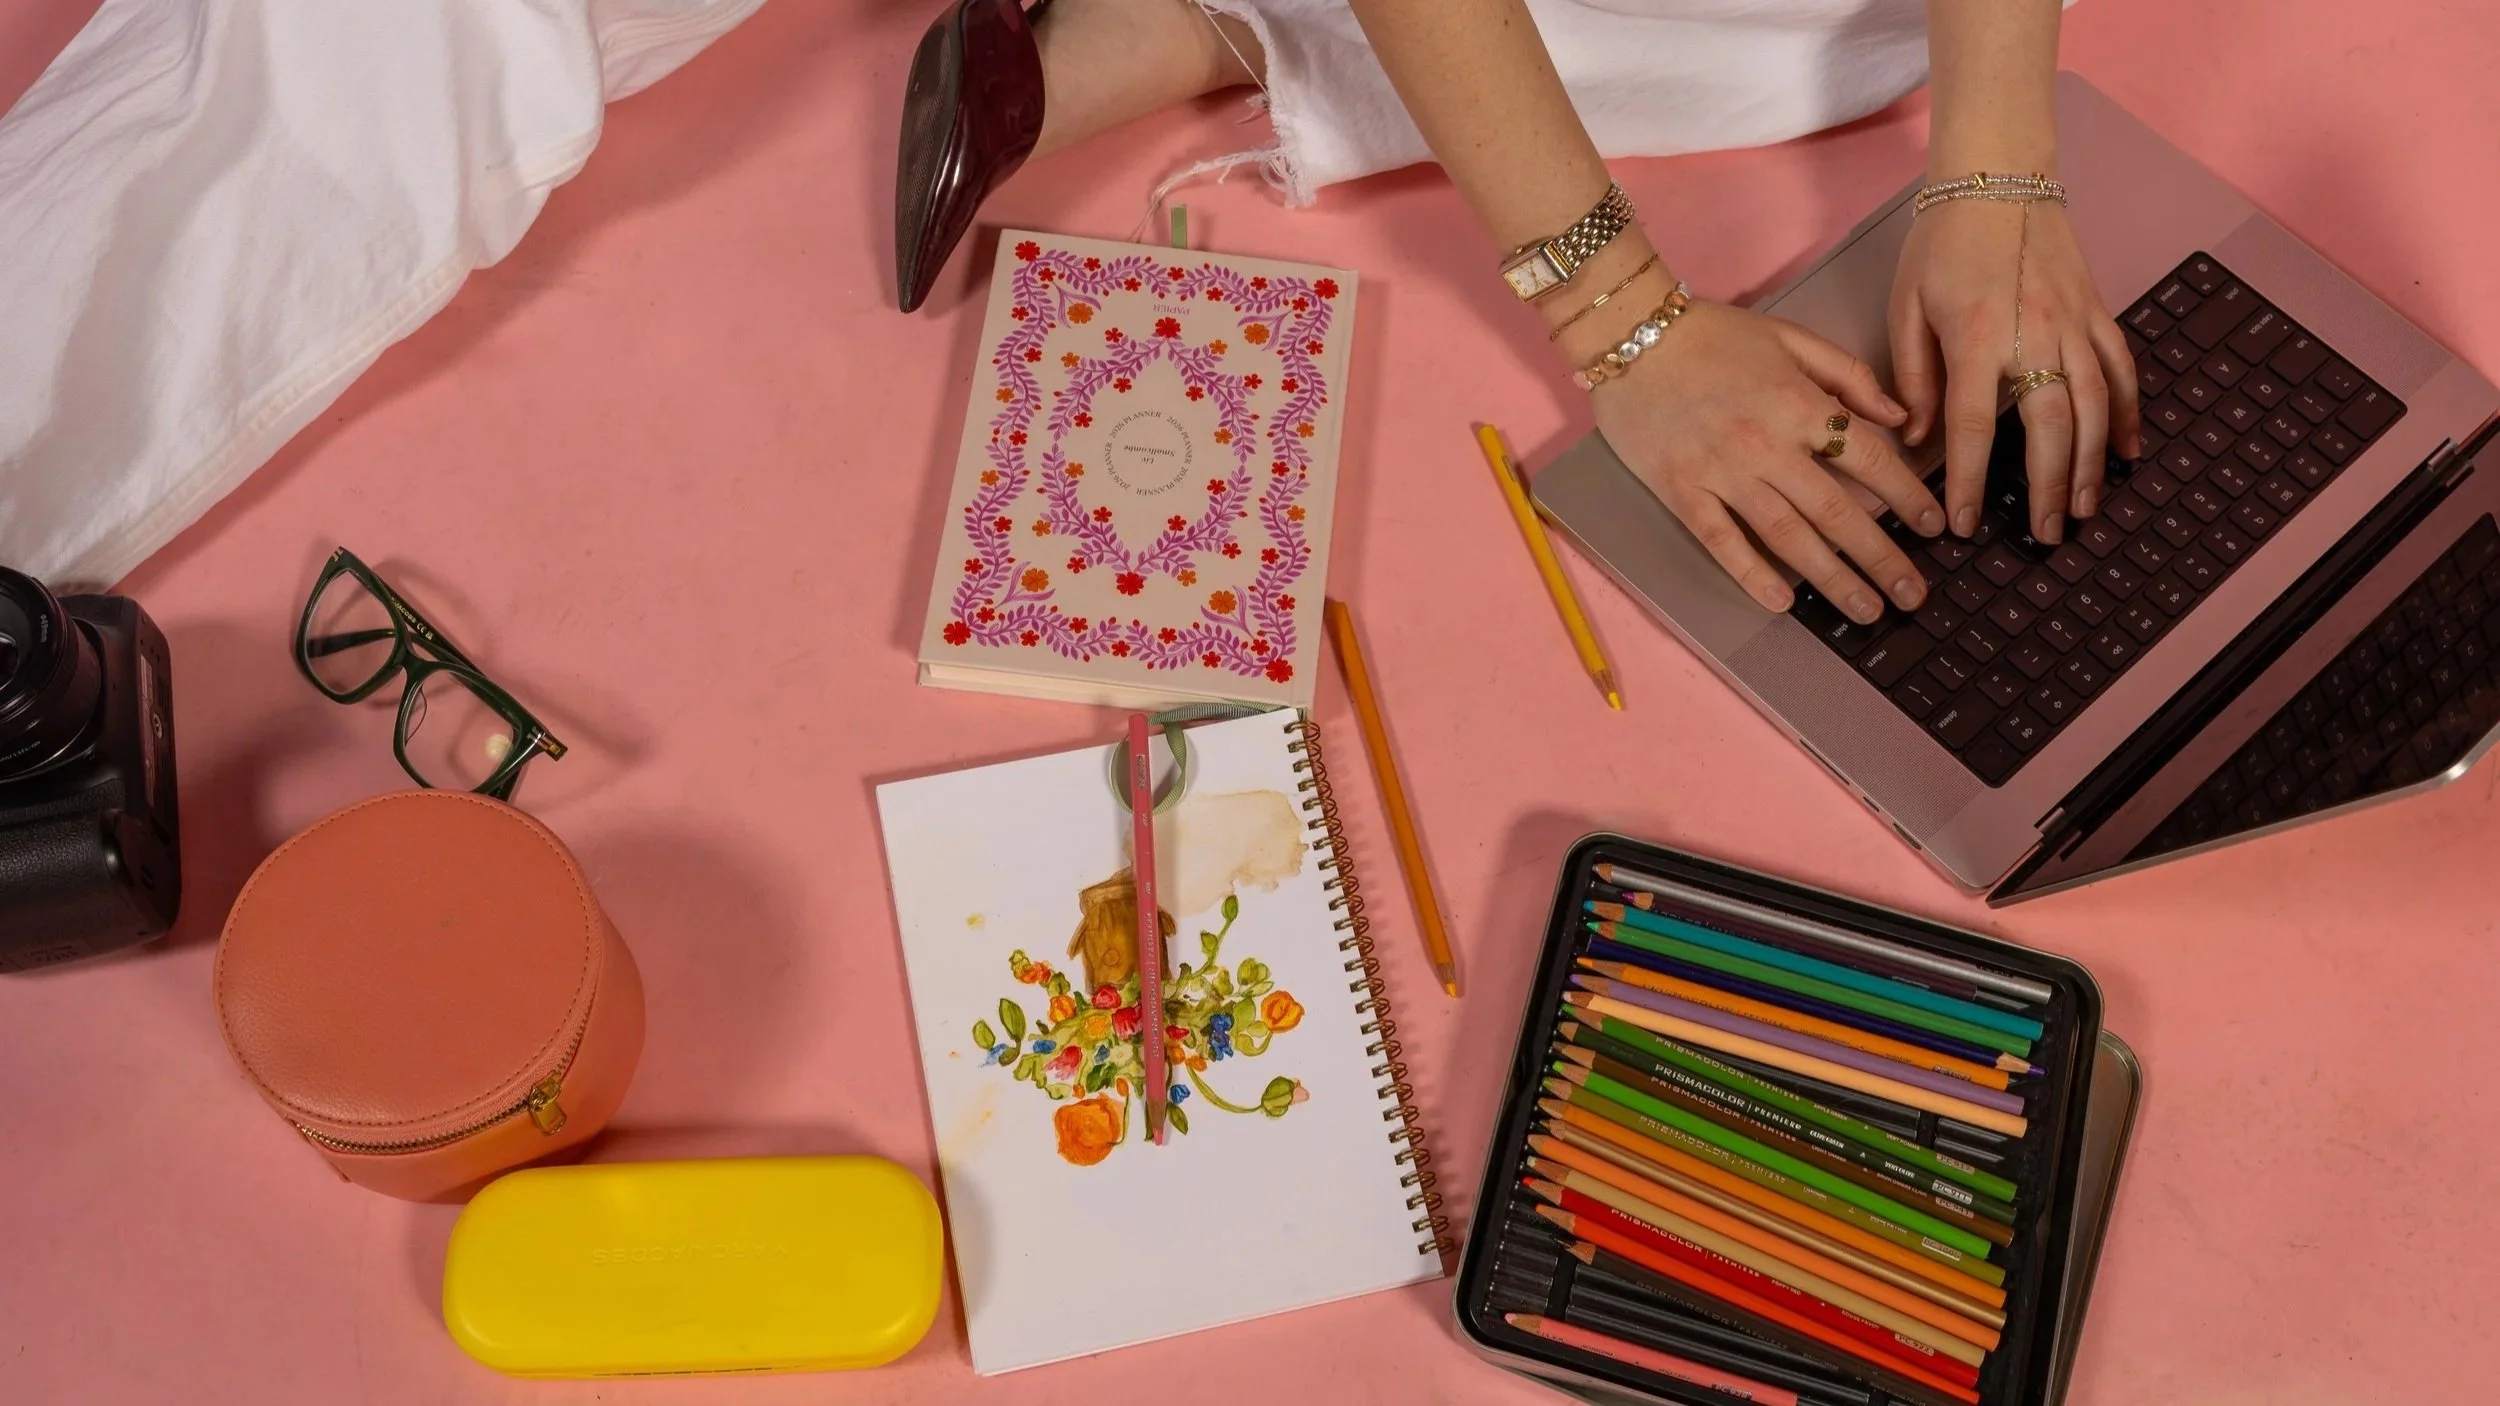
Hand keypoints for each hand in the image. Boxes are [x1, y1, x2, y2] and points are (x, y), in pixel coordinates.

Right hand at [1583, 299, 1946, 622]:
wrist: (1629, 335)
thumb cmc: (1711, 333)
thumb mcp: (1790, 336)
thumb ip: (1847, 374)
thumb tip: (1896, 415)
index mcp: (1799, 404)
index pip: (1870, 459)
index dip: (1908, 497)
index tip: (1935, 526)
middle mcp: (1767, 446)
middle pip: (1837, 512)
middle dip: (1882, 558)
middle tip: (1913, 595)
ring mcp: (1722, 473)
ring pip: (1788, 537)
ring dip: (1832, 579)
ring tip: (1865, 611)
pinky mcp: (1682, 492)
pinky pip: (1722, 541)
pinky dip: (1752, 574)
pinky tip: (1783, 601)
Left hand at [1890, 198, 2141, 544]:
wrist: (1999, 178)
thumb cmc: (1942, 243)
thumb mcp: (1907, 307)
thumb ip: (1913, 377)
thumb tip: (1918, 439)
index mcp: (1975, 337)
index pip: (1973, 426)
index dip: (1967, 481)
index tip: (1961, 525)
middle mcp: (2033, 334)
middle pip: (2050, 426)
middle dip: (2047, 487)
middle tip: (2044, 535)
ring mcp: (2074, 323)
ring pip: (2095, 405)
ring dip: (2091, 463)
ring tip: (2082, 509)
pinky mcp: (2097, 312)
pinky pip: (2122, 370)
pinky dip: (2130, 413)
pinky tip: (2128, 452)